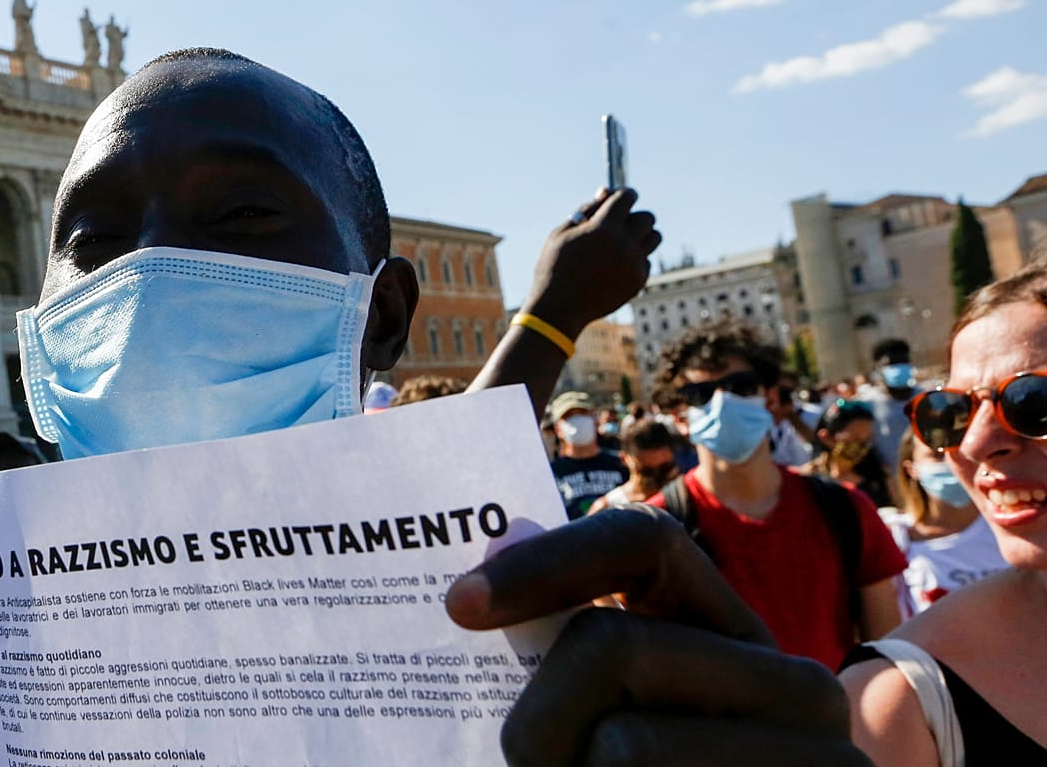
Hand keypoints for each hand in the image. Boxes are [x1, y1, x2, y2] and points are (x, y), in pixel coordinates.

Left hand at [445, 506, 869, 765]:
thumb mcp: (613, 719)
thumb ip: (570, 641)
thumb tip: (501, 535)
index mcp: (737, 640)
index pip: (643, 542)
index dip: (548, 561)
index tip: (460, 605)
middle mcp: (797, 683)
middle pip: (609, 644)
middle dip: (537, 722)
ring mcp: (820, 754)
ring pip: (623, 743)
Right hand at [524, 189, 659, 336]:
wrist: (558, 308)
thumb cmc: (554, 266)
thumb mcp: (562, 232)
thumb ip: (586, 210)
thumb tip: (606, 192)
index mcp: (602, 228)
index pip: (628, 197)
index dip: (624, 195)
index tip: (619, 200)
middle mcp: (623, 244)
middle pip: (647, 217)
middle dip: (633, 217)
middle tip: (617, 225)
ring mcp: (633, 264)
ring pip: (654, 237)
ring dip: (640, 236)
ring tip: (620, 244)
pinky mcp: (638, 281)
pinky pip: (647, 260)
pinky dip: (636, 259)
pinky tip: (615, 266)